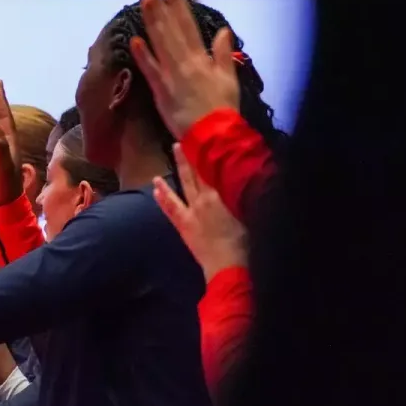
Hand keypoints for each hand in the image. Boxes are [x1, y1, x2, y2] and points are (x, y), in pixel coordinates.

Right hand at [0, 80, 24, 205]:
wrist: (8, 207)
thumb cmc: (6, 189)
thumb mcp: (3, 168)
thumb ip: (1, 148)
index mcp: (10, 145)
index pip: (5, 117)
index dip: (1, 100)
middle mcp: (9, 147)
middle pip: (5, 119)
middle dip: (1, 103)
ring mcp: (5, 154)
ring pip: (2, 128)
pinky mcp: (0, 161)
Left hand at [130, 0, 239, 139]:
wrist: (214, 135)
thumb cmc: (221, 108)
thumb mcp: (228, 78)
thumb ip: (222, 54)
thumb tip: (223, 31)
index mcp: (201, 57)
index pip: (187, 23)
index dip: (178, 2)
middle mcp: (185, 62)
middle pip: (170, 28)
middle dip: (159, 4)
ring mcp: (172, 76)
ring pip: (160, 43)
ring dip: (151, 21)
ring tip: (143, 0)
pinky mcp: (162, 92)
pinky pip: (151, 71)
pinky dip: (143, 56)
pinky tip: (134, 40)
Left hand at [153, 144, 247, 281]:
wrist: (228, 266)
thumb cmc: (245, 241)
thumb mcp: (249, 213)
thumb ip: (245, 194)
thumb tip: (248, 177)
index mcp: (219, 195)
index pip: (211, 170)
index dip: (207, 154)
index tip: (204, 139)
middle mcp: (203, 200)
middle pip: (195, 174)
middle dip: (189, 157)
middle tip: (181, 141)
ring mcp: (191, 213)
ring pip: (182, 187)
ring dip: (176, 171)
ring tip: (170, 154)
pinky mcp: (184, 226)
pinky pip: (171, 209)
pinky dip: (163, 198)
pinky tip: (156, 189)